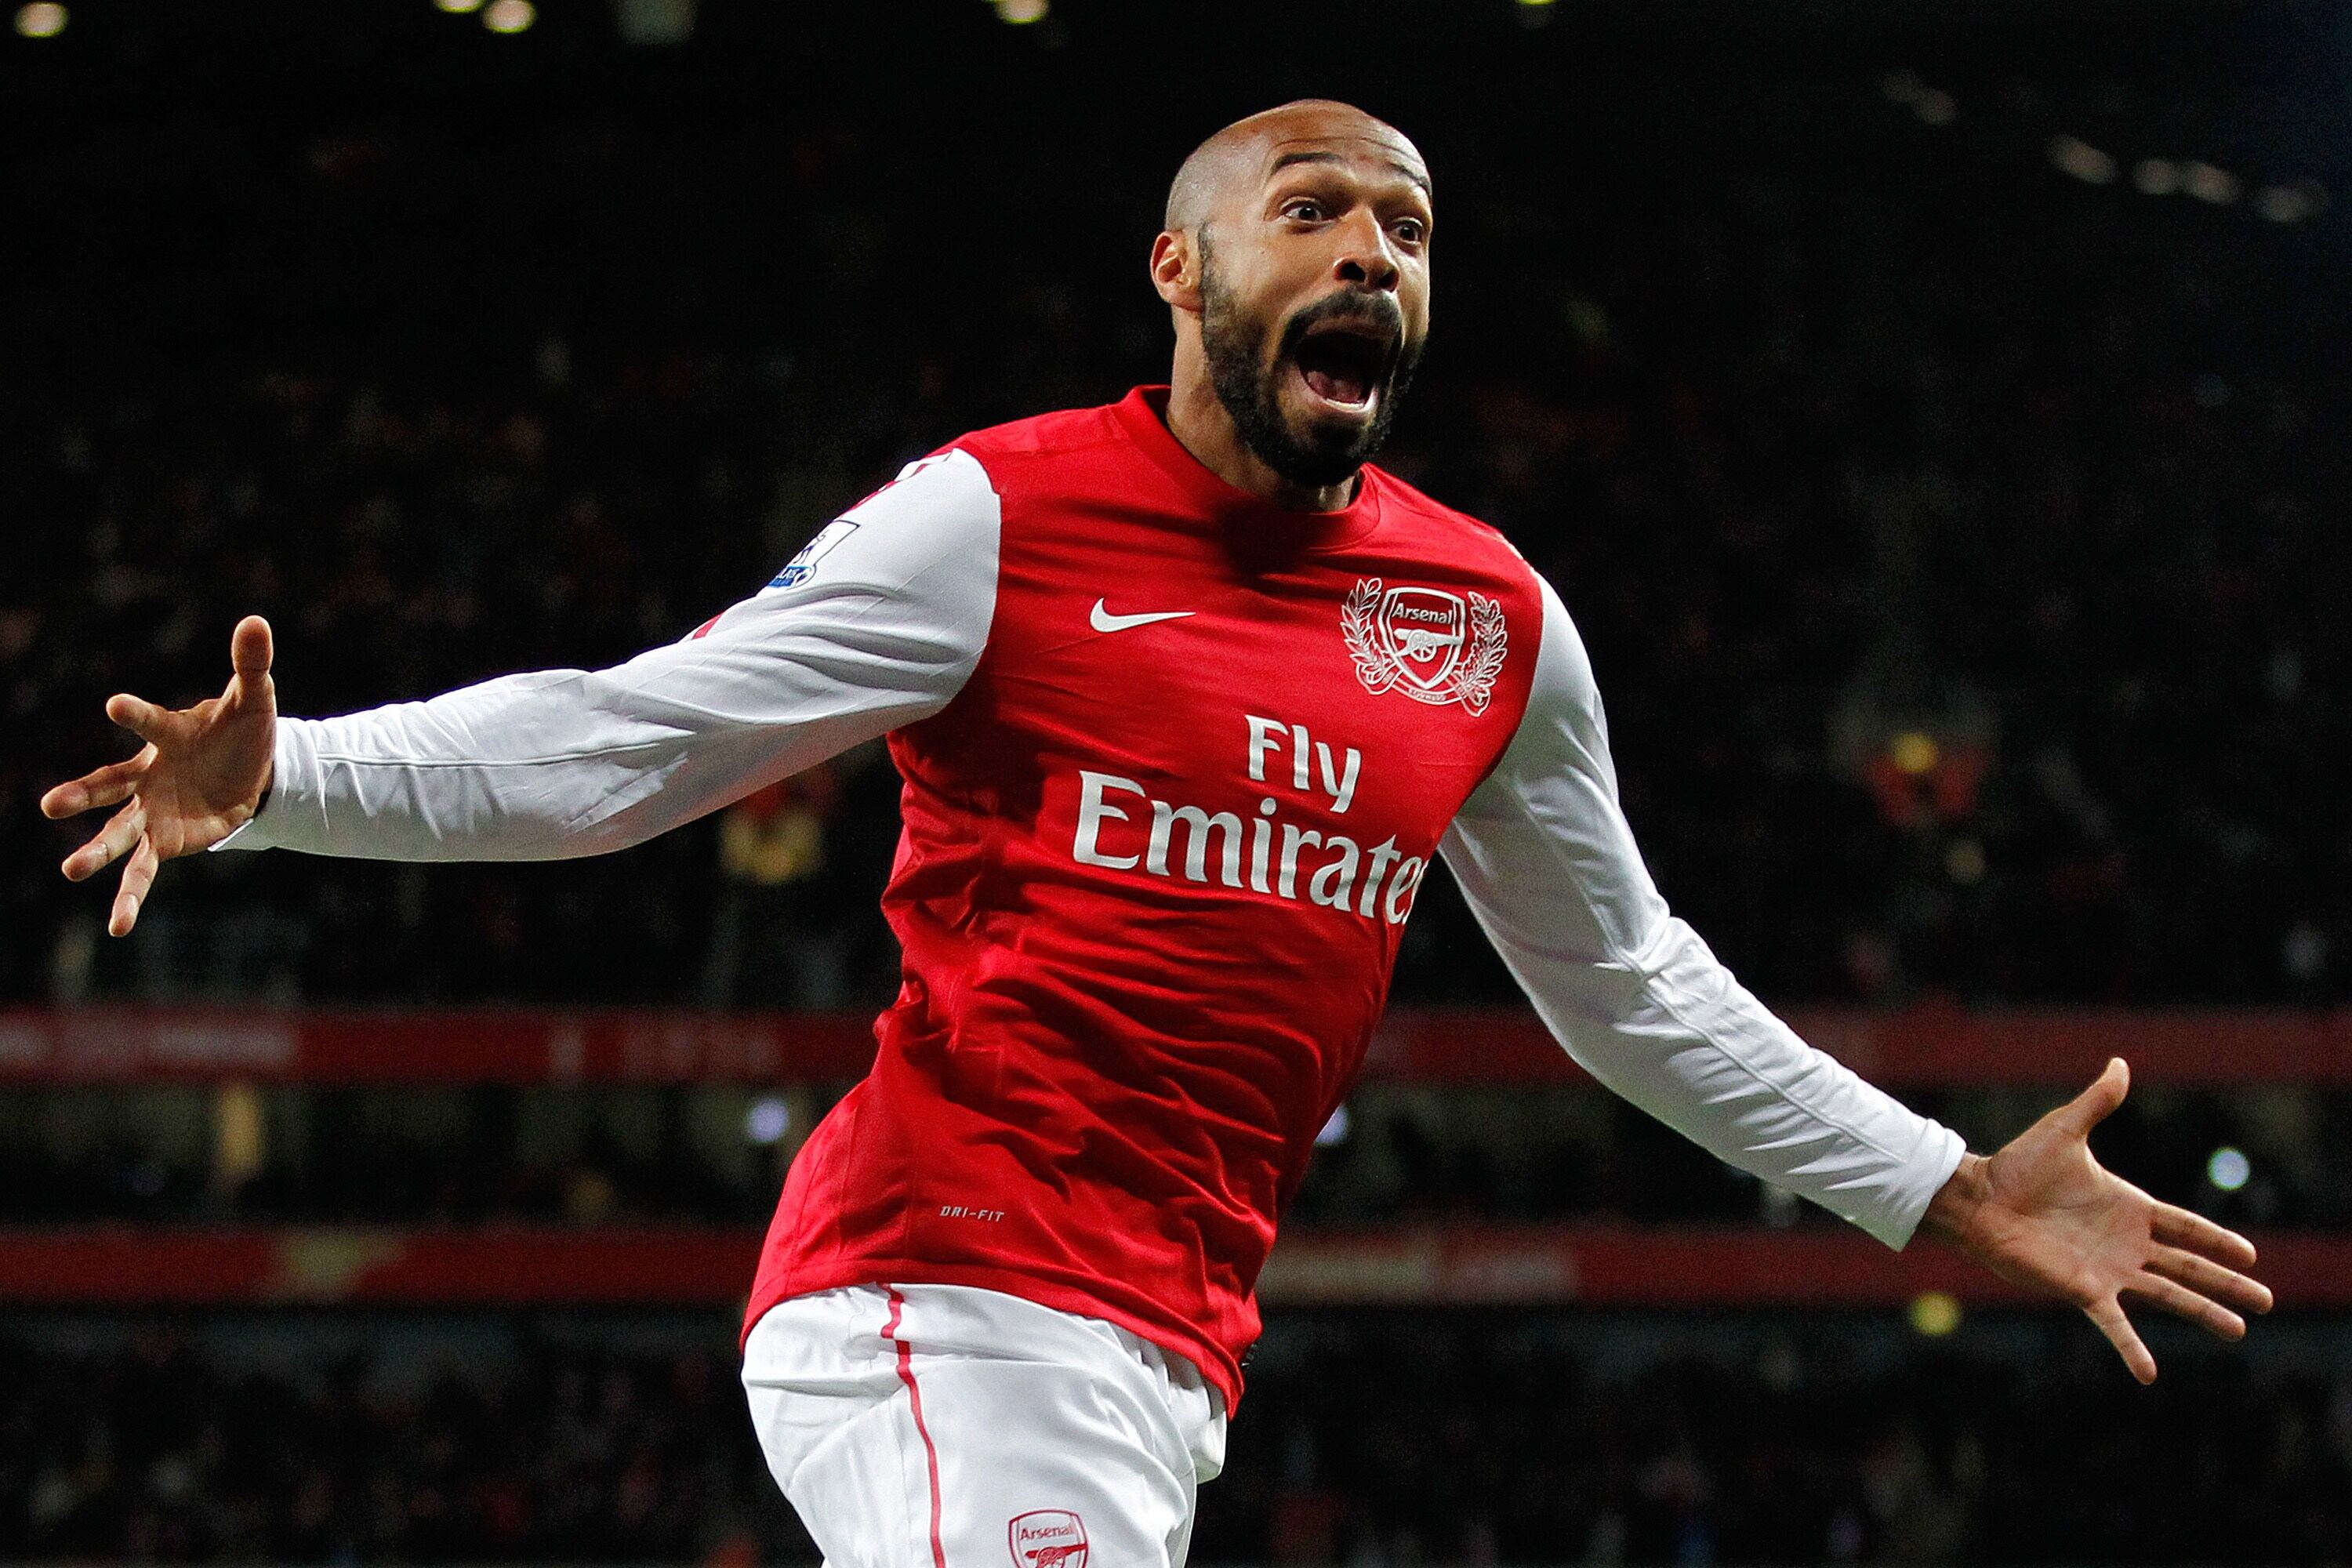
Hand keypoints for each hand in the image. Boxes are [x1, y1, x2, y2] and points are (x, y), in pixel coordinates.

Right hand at [40, 616, 278, 936]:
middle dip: (81, 793)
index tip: (115, 704)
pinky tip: (117, 927)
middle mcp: (148, 776)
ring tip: (71, 870)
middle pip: (109, 784)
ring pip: (117, 833)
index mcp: (167, 736)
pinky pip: (143, 872)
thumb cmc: (243, 730)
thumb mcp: (255, 699)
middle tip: (51, 805)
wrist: (254, 771)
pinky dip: (130, 899)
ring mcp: (152, 811)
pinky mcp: (166, 841)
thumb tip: (256, 621)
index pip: (148, 721)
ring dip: (95, 851)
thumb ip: (251, 664)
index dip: (135, 713)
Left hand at [1921, 1056, 2272, 1382]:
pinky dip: (2131, 1348)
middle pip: (2189, 1266)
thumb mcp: (2065, 1130)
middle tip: (2266, 1300)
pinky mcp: (2082, 1289)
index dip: (2218, 1240)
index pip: (2186, 1227)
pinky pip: (2114, 1323)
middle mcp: (2125, 1242)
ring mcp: (2107, 1269)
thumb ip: (2097, 1102)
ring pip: (2167, 1294)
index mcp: (2129, 1207)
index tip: (2251, 1254)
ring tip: (2237, 1330)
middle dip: (2227, 1282)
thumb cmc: (2019, 1164)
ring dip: (2202, 1311)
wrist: (1981, 1198)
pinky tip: (2149, 1374)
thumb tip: (2119, 1063)